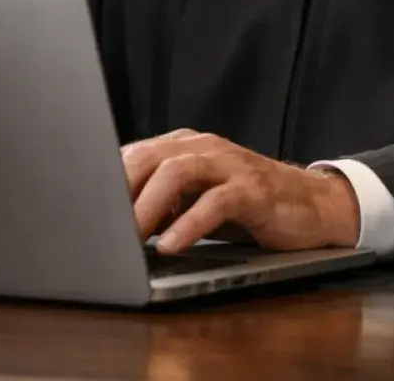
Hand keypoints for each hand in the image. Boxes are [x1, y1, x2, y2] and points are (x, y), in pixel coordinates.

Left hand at [122, 129, 360, 253]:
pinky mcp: (253, 189)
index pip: (133, 155)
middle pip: (148, 157)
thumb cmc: (246, 206)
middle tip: (100, 228)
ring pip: (177, 172)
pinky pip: (215, 202)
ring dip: (147, 207)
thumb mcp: (196, 201)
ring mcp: (230, 165)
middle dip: (119, 193)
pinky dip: (188, 224)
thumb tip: (113, 226)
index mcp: (184, 147)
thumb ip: (161, 203)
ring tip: (131, 238)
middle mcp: (204, 148)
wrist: (311, 205)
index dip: (104, 182)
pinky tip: (171, 246)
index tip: (82, 212)